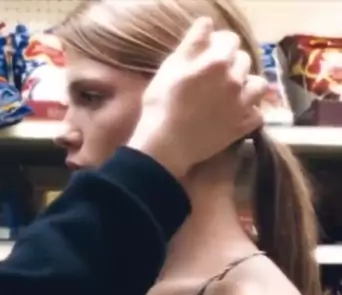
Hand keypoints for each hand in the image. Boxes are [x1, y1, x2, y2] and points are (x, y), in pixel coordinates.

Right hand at [127, 17, 268, 179]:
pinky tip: (237, 112)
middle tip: (213, 73)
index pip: (230, 39)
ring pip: (258, 84)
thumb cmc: (161, 104)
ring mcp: (243, 104)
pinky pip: (258, 114)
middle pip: (244, 60)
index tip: (207, 50)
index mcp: (218, 62)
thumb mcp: (170, 68)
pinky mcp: (242, 126)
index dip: (218, 42)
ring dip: (247, 83)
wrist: (166, 145)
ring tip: (231, 91)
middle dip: (231, 62)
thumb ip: (192, 43)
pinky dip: (251, 111)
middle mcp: (236, 80)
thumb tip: (207, 24)